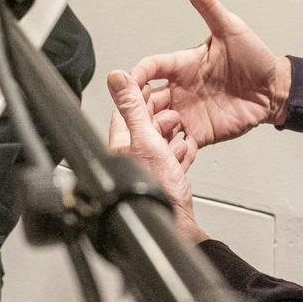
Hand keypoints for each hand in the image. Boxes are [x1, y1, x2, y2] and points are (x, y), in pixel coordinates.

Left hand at [107, 71, 206, 242]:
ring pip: (158, 143)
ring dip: (171, 132)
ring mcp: (147, 170)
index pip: (124, 112)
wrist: (177, 223)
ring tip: (180, 125)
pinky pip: (170, 161)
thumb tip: (117, 78)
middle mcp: (130, 157)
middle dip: (159, 114)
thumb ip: (133, 108)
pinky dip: (179, 151)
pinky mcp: (163, 181)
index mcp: (120, 145)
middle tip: (171, 105)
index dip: (138, 96)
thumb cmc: (157, 191)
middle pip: (144, 127)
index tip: (150, 84)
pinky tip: (185, 149)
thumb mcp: (146, 139)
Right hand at [127, 0, 291, 148]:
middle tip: (134, 116)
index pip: (152, 67)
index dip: (138, 73)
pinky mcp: (198, 132)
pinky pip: (177, 143)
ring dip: (150, 130)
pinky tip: (165, 155)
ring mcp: (187, 112)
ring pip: (157, 123)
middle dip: (136, 107)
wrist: (275, 90)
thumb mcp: (231, 29)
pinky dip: (169, 150)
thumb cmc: (254, 57)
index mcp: (182, 64)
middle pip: (146, 99)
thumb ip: (209, 6)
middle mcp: (179, 89)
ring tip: (150, 138)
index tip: (129, 80)